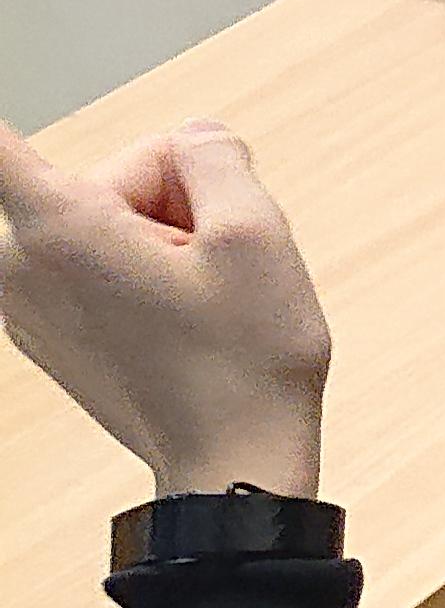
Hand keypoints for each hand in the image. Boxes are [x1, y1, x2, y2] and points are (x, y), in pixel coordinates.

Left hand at [0, 120, 332, 497]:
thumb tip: (190, 143)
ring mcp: (25, 301)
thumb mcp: (258, 233)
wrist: (229, 465)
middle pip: (105, 175)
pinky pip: (91, 258)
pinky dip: (139, 269)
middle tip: (209, 263)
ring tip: (195, 299)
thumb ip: (215, 153)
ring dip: (159, 237)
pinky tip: (176, 316)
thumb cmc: (244, 360)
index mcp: (60, 229)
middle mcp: (20, 264)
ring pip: (103, 216)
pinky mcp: (41, 326)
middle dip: (168, 198)